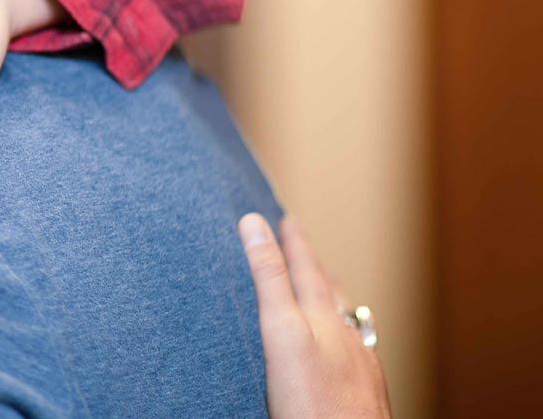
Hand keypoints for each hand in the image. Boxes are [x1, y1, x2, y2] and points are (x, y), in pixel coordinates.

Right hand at [238, 213, 391, 418]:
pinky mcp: (364, 390)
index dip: (292, 242)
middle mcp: (344, 336)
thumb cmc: (311, 402)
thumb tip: (254, 223)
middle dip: (312, 263)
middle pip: (328, 291)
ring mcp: (359, 364)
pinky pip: (354, 347)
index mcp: (320, 318)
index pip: (303, 268)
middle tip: (302, 241)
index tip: (285, 218)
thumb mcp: (281, 331)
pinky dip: (344, 332)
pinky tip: (346, 345)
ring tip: (327, 285)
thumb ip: (269, 278)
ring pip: (343, 320)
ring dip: (331, 297)